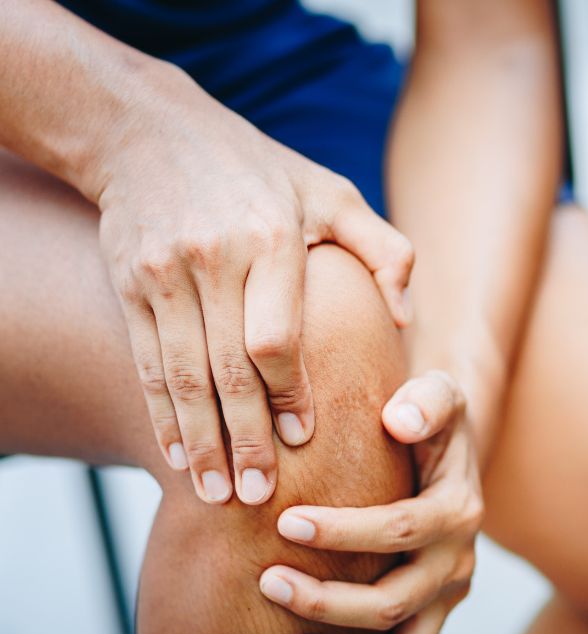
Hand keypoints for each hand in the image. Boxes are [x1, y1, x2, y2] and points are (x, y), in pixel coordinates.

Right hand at [94, 65, 413, 504]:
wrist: (149, 132)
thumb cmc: (255, 168)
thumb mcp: (328, 189)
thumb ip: (381, 249)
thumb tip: (404, 317)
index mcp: (271, 236)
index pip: (277, 338)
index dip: (288, 396)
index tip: (300, 442)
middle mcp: (214, 257)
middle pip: (228, 369)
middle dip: (244, 438)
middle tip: (258, 495)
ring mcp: (164, 272)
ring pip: (183, 376)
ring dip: (199, 442)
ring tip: (215, 494)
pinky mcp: (130, 285)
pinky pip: (147, 363)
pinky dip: (160, 415)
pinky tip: (174, 454)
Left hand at [259, 370, 482, 633]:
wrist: (443, 450)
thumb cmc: (426, 417)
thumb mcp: (437, 393)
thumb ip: (426, 400)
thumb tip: (397, 419)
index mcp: (456, 508)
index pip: (400, 528)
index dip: (345, 531)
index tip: (285, 523)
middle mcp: (457, 560)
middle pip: (397, 599)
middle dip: (330, 599)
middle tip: (269, 585)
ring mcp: (447, 597)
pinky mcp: (436, 618)